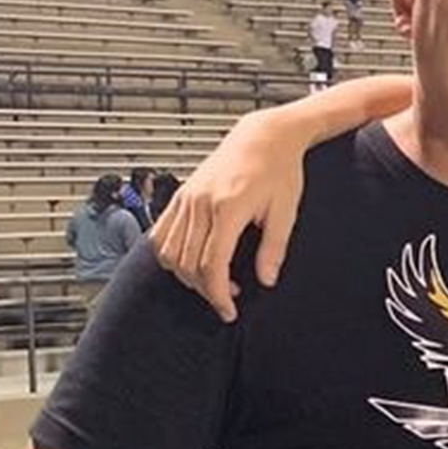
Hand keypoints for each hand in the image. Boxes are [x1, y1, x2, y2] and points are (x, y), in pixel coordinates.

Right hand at [149, 111, 309, 322]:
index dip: (218, 294)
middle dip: (205, 290)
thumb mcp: (286, 212)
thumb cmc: (279, 170)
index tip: (228, 311)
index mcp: (227, 208)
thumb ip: (274, 249)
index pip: (212, 264)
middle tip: (226, 301)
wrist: (264, 137)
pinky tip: (189, 264)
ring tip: (213, 283)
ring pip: (170, 251)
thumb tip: (266, 280)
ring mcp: (186, 198)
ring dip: (187, 276)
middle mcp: (200, 203)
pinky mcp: (181, 195)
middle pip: (189, 263)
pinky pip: (161, 233)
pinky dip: (170, 255)